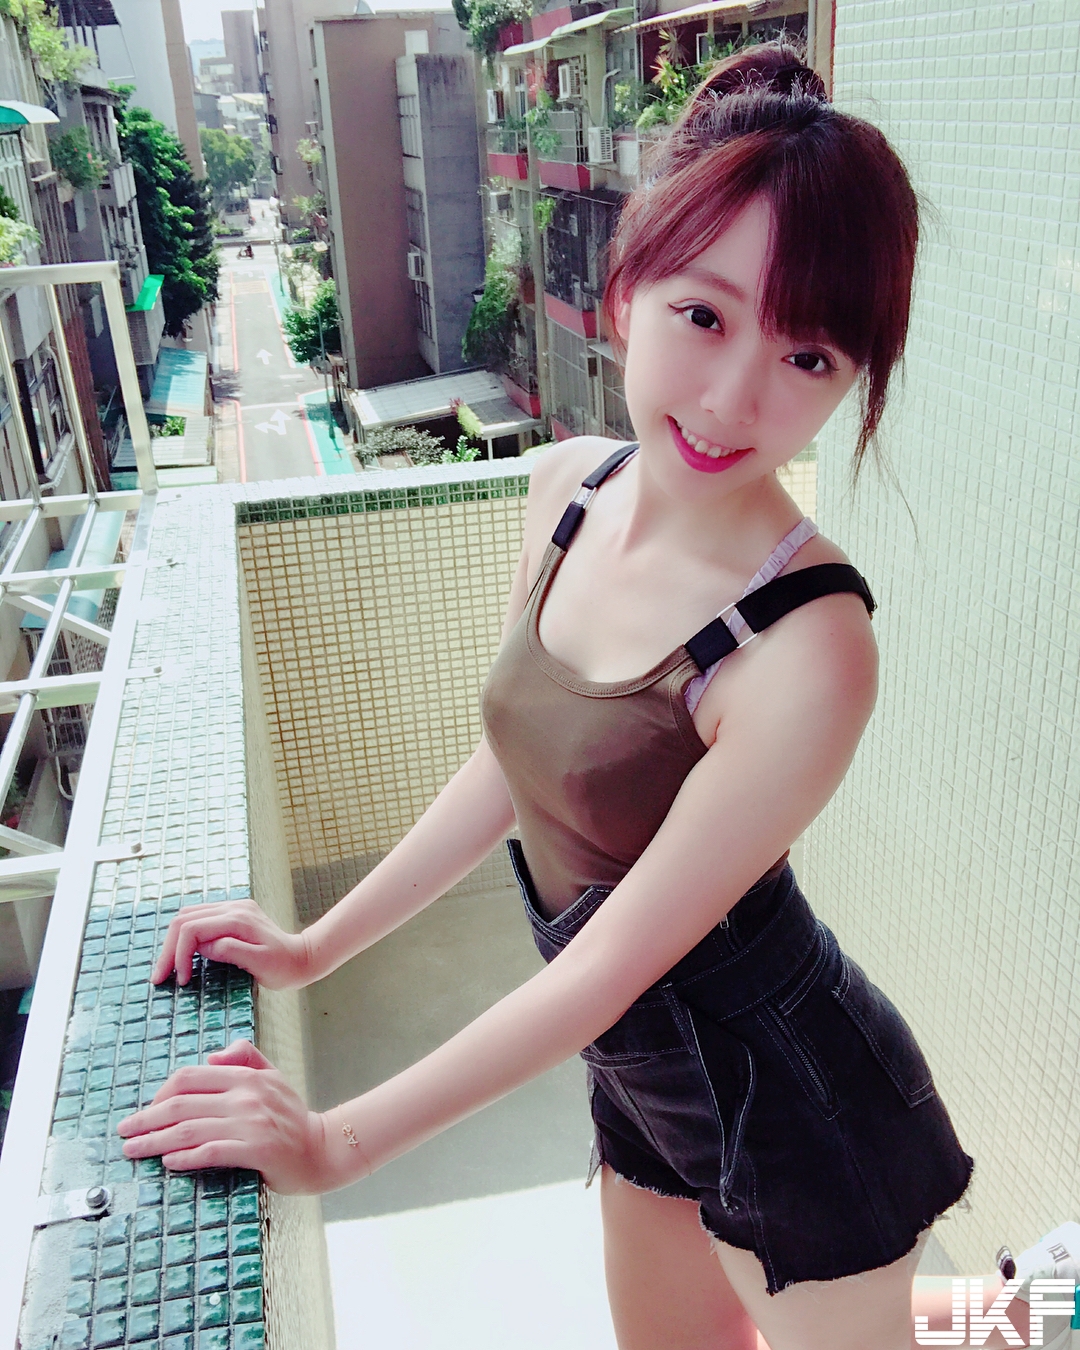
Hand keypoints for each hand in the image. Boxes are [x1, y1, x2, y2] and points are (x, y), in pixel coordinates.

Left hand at [116, 1040, 344, 1193]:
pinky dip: (186, 1157)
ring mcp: (252, 1123)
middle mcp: (247, 1095)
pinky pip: (212, 1151)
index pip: (191, 1077)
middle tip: (124, 1131)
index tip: (144, 1111)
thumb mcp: (272, 1077)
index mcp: (246, 1076)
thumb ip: (245, 1058)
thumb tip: (212, 1056)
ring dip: (155, 1142)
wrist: (323, 1149)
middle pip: (183, 1103)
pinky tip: (168, 1162)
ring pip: (190, 1129)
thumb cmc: (292, 1117)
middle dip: (146, 1119)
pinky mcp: (257, 1149)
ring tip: (133, 1151)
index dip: (160, 1093)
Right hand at [152, 899, 310, 988]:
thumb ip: (232, 951)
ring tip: (169, 968)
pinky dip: (186, 937)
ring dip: (174, 942)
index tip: (181, 980)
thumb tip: (204, 946)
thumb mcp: (261, 963)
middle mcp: (233, 908)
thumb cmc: (284, 967)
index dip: (179, 954)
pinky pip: (199, 920)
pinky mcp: (232, 915)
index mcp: (238, 919)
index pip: (192, 928)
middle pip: (184, 919)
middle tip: (160, 977)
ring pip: (188, 916)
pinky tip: (183, 956)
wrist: (303, 958)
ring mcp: (232, 909)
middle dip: (169, 948)